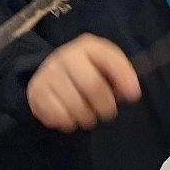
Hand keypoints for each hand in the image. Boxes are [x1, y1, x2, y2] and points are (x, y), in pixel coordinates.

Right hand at [27, 35, 141, 131]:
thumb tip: (132, 92)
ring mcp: (48, 74)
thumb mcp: (105, 66)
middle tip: (107, 112)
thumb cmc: (87, 72)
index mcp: (88, 46)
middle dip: (105, 106)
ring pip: (75, 106)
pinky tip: (70, 115)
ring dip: (87, 118)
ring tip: (87, 114)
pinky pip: (59, 116)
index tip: (133, 95)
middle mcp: (66, 56)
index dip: (124, 77)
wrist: (51, 76)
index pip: (110, 59)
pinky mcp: (36, 92)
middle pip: (93, 86)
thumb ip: (122, 75)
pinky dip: (69, 122)